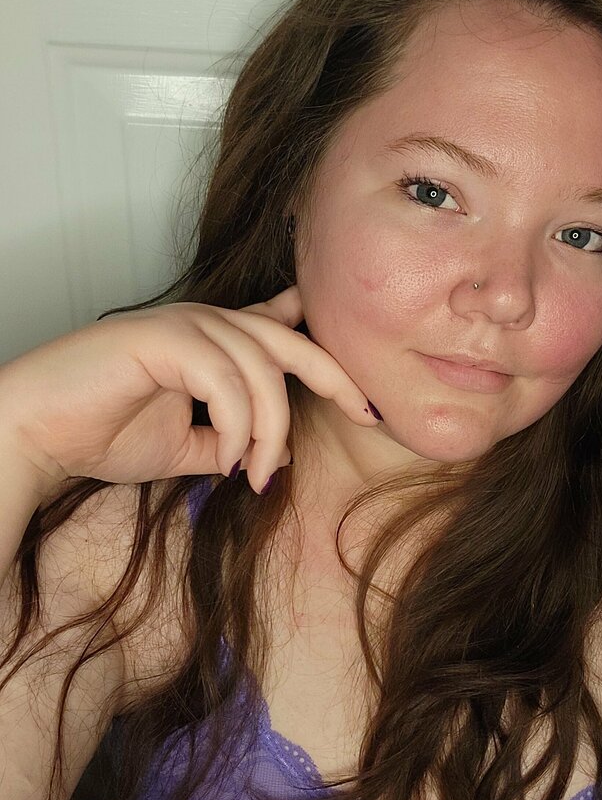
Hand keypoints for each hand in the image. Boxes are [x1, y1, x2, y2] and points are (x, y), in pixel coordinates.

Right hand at [0, 285, 379, 496]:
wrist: (39, 434)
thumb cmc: (105, 435)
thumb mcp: (187, 446)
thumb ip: (232, 441)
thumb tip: (278, 458)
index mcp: (213, 343)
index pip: (280, 327)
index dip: (326, 352)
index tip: (365, 386)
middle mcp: (205, 324)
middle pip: (289, 343)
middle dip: (335, 377)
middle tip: (365, 415)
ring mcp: (184, 325)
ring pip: (261, 370)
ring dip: (269, 432)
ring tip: (253, 476)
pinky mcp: (163, 338)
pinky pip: (226, 380)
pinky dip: (236, 427)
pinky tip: (224, 460)